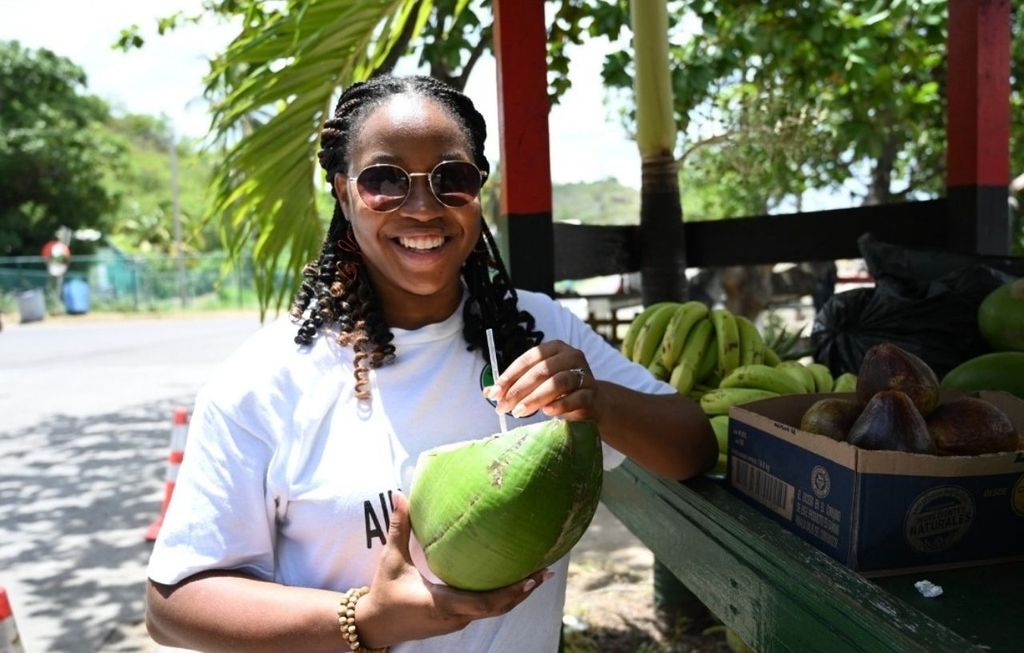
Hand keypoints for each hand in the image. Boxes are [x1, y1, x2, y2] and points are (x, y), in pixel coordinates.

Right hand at [355, 492, 550, 647]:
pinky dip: (503, 598)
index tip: (531, 578)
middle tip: (544, 571)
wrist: (375, 626)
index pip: (484, 602)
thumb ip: (399, 529)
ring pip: (494, 612)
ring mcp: (456, 622)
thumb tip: (400, 496)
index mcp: (441, 603)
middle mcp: (454, 617)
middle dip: (523, 591)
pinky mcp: (456, 622)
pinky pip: (486, 611)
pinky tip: (515, 583)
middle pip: (498, 608)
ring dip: (516, 595)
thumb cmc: (383, 593)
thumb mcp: (390, 560)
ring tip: (538, 575)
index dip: (510, 592)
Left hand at [484, 340, 597, 420]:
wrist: (593, 404)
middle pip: (542, 370)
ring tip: (519, 412)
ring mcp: (585, 374)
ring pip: (557, 383)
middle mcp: (572, 356)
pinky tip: (546, 412)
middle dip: (519, 390)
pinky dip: (559, 405)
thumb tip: (488, 392)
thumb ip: (515, 385)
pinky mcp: (592, 394)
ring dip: (535, 398)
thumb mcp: (537, 384)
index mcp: (555, 348)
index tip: (495, 392)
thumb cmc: (560, 391)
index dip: (510, 375)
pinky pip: (575, 398)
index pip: (529, 357)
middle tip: (503, 407)